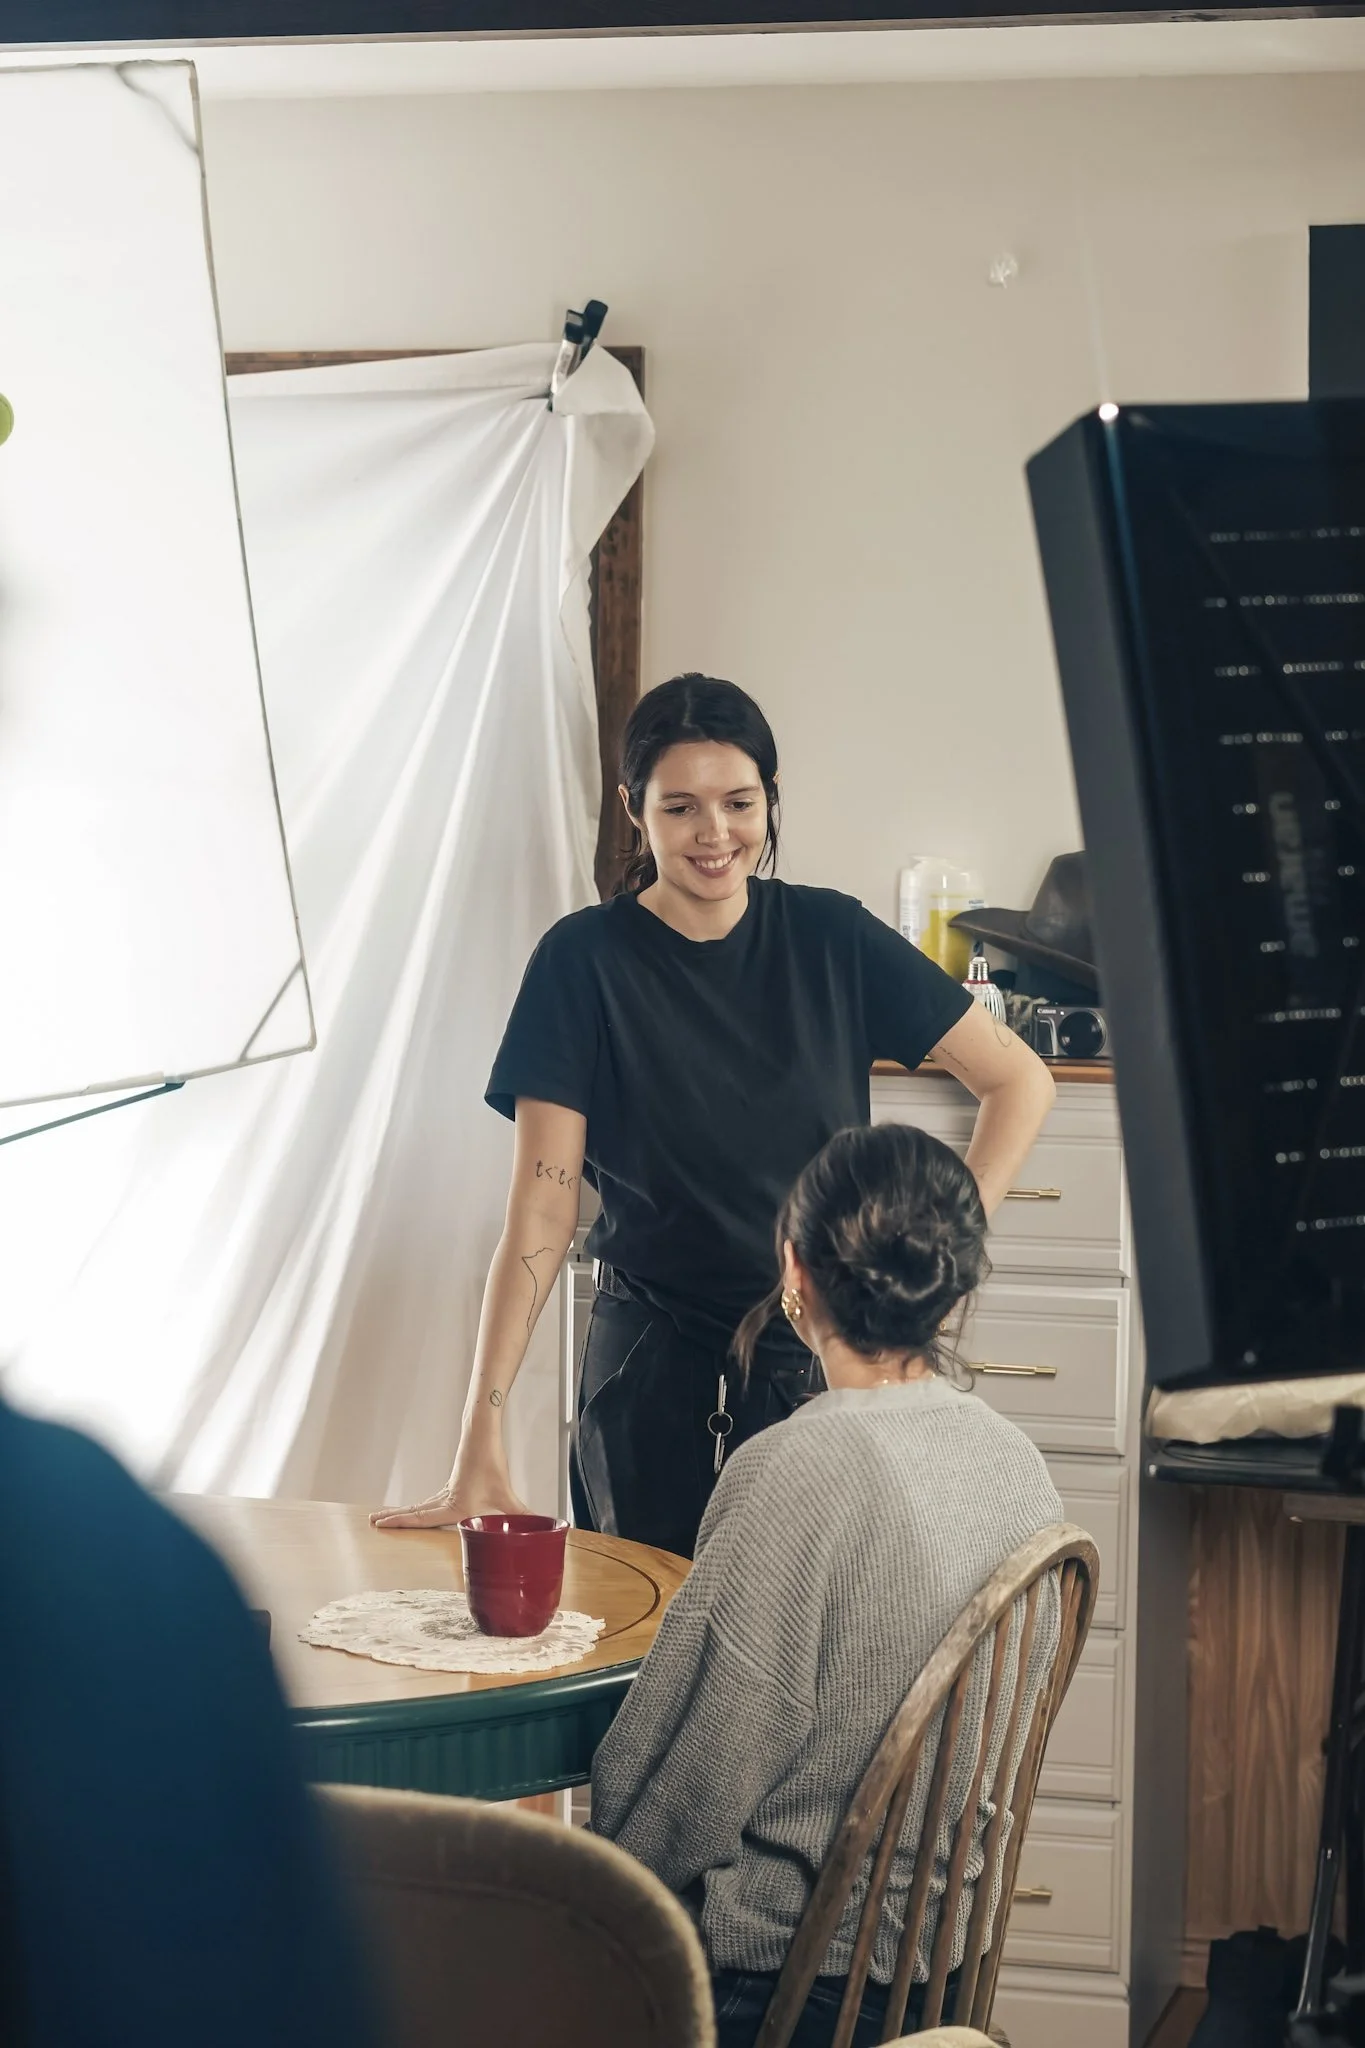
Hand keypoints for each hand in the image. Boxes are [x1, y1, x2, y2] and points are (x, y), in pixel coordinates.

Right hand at [369, 1468, 531, 1529]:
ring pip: (420, 1505)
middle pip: (415, 1512)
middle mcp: (446, 1499)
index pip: (422, 1518)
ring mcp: (447, 1491)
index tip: (381, 1524)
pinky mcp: (454, 1485)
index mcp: (454, 1506)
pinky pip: (430, 1501)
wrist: (483, 1434)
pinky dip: (419, 1508)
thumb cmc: (491, 1463)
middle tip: (372, 1522)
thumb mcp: (507, 1495)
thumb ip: (522, 1515)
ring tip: (383, 1517)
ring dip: (403, 1512)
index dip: (401, 1523)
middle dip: (395, 1519)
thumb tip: (544, 1529)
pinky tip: (420, 1511)